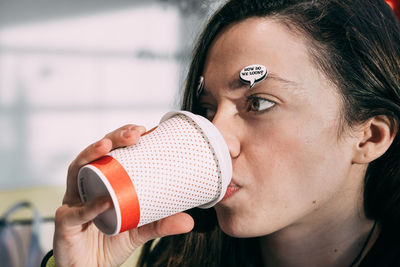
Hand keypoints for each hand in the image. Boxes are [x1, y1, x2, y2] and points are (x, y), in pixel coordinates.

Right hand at [53, 125, 193, 266]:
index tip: (144, 129)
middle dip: (112, 138)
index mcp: (102, 182)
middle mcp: (86, 186)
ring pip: (76, 171)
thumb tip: (190, 220)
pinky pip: (77, 212)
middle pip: (94, 154)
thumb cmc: (111, 241)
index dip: (123, 137)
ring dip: (90, 154)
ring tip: (107, 145)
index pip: (111, 153)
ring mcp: (73, 201)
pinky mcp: (65, 222)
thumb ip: (161, 223)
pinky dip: (91, 205)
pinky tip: (105, 199)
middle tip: (134, 133)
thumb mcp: (140, 229)